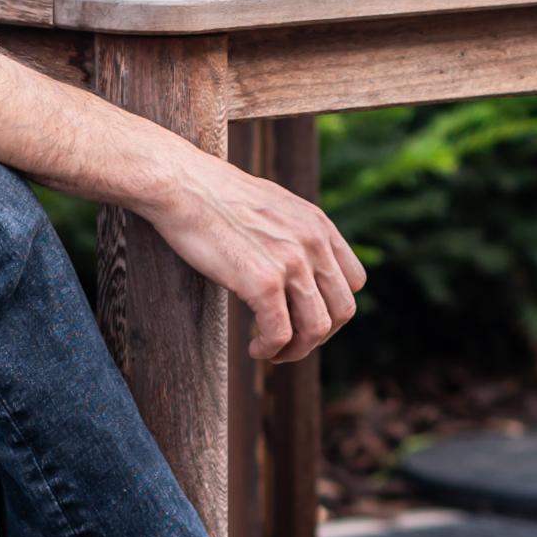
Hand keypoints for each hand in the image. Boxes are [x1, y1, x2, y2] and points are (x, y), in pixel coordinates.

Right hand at [140, 141, 369, 361]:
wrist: (182, 185)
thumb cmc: (215, 197)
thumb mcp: (273, 206)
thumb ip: (294, 233)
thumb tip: (296, 264)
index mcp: (319, 225)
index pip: (354, 281)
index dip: (333, 307)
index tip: (305, 316)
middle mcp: (313, 243)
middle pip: (342, 310)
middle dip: (318, 335)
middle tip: (289, 343)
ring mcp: (291, 262)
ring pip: (316, 328)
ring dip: (296, 350)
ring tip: (271, 351)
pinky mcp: (263, 281)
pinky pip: (280, 332)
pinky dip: (270, 348)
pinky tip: (255, 348)